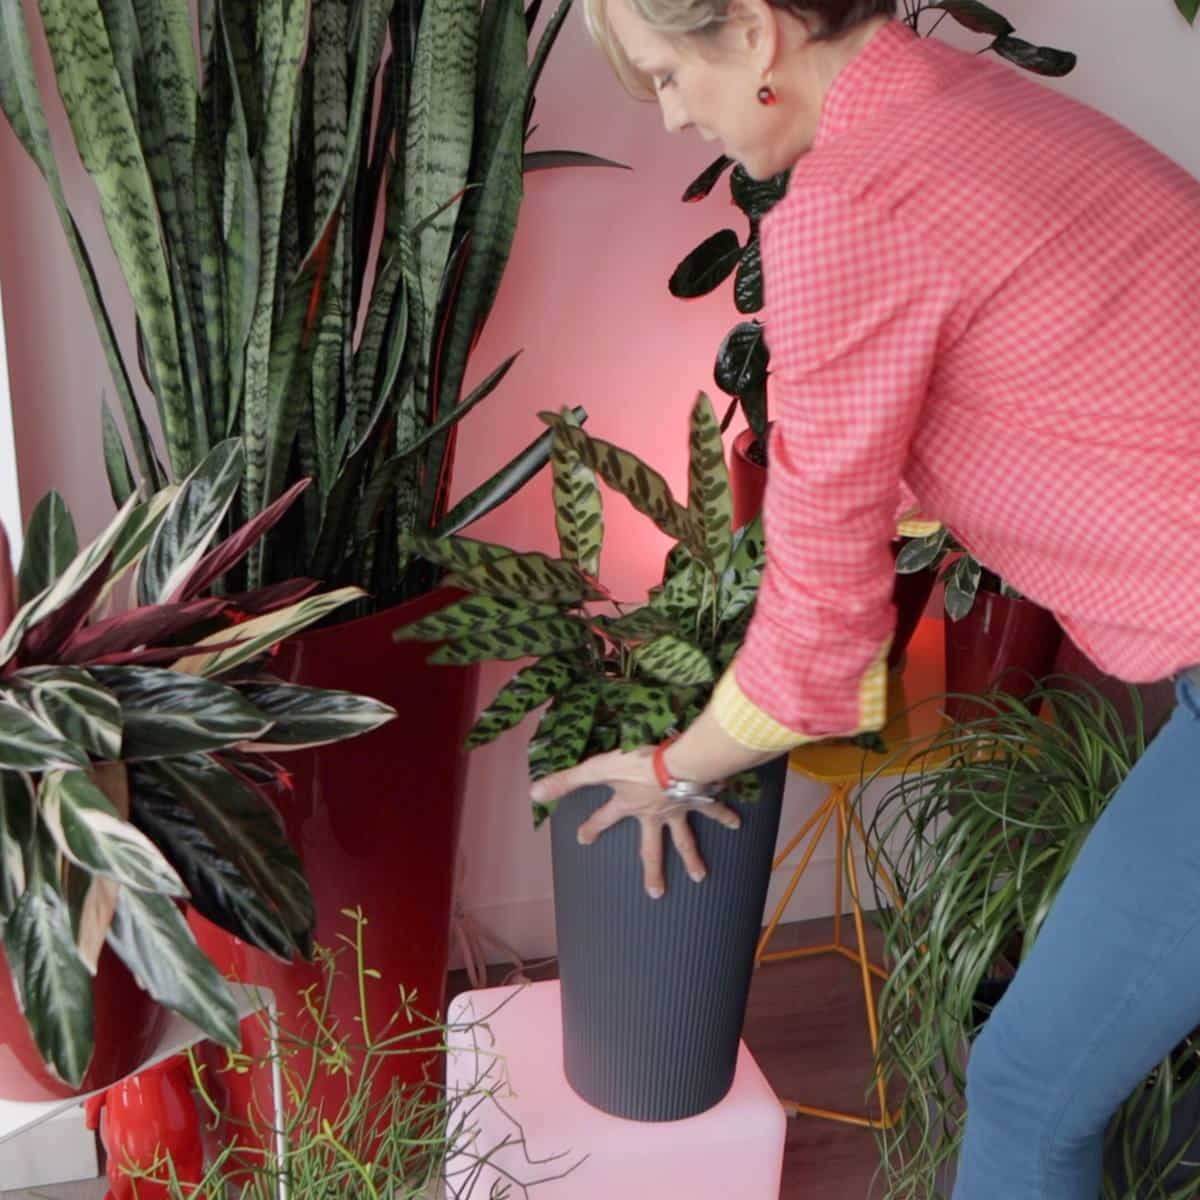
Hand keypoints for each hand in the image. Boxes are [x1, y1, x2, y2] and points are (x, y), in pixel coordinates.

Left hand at [530, 747, 741, 898]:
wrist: (679, 763)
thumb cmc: (638, 762)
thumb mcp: (597, 768)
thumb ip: (567, 780)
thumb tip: (534, 794)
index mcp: (628, 805)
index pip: (604, 817)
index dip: (591, 827)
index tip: (581, 840)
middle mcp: (652, 814)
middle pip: (650, 848)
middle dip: (652, 871)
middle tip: (655, 894)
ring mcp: (678, 810)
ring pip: (685, 839)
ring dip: (692, 858)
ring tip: (700, 877)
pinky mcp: (699, 798)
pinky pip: (713, 808)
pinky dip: (725, 815)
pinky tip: (737, 823)